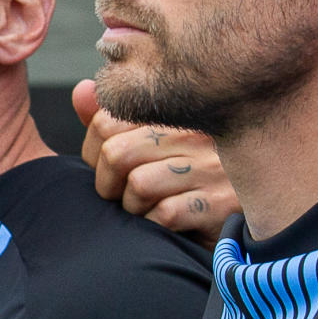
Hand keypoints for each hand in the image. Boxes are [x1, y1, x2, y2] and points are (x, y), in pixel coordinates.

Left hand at [71, 79, 237, 234]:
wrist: (236, 226)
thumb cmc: (184, 184)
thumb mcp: (148, 148)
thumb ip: (112, 122)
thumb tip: (81, 92)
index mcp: (174, 110)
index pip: (105, 121)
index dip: (93, 155)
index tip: (109, 173)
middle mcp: (196, 131)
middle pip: (116, 153)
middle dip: (108, 186)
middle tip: (123, 197)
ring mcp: (213, 166)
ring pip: (138, 185)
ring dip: (134, 209)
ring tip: (150, 210)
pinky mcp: (223, 202)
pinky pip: (165, 213)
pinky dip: (157, 226)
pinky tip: (170, 226)